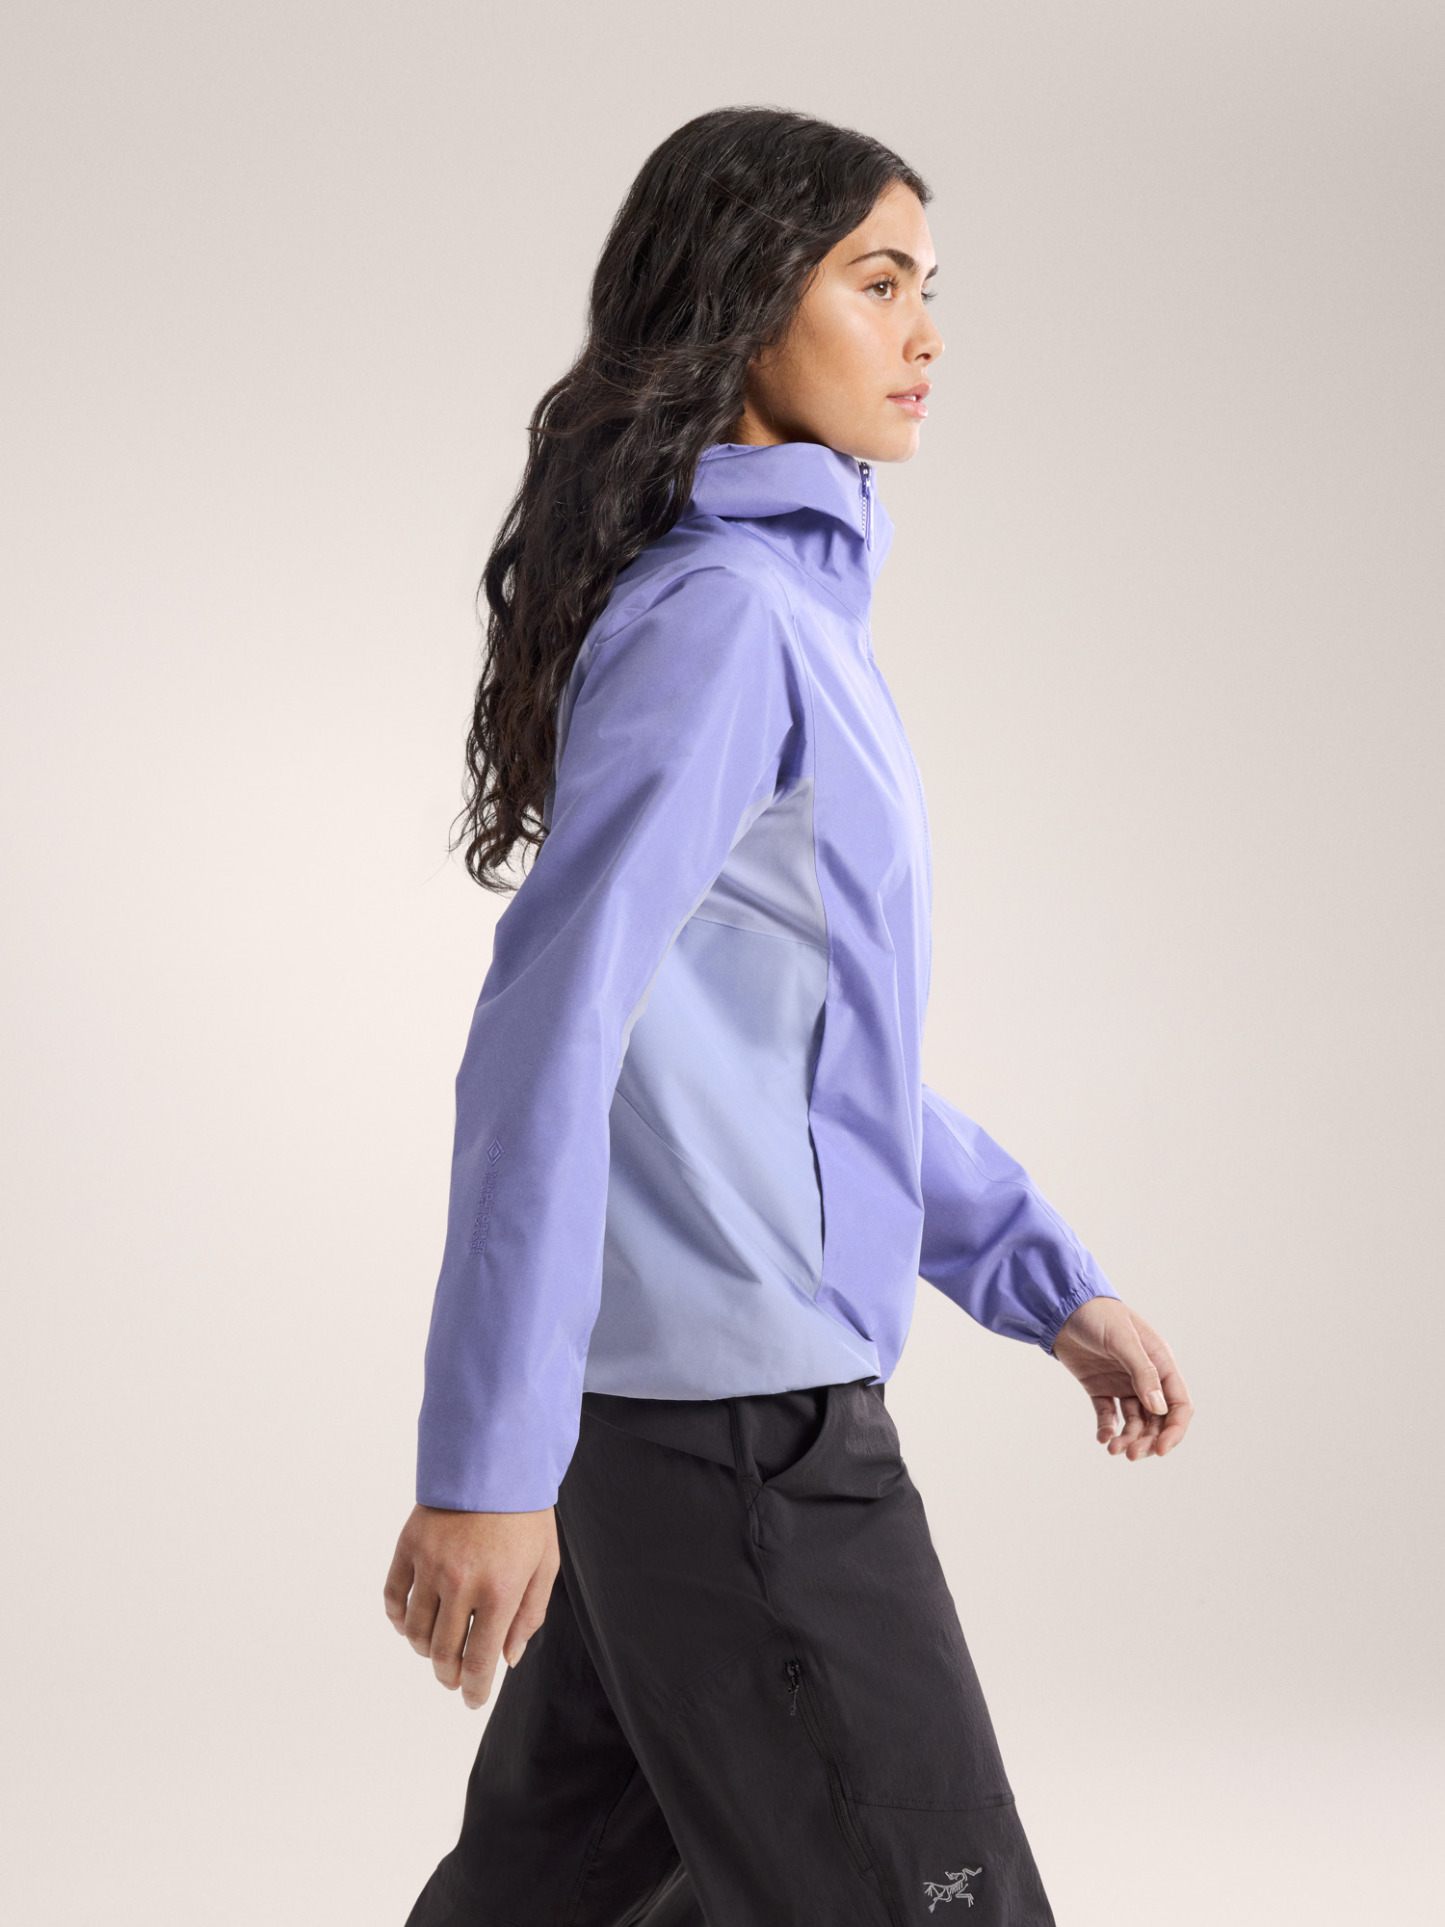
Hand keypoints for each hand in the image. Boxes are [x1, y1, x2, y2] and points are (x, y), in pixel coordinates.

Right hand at [383, 1504, 558, 1708]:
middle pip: (442, 1653)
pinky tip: (408, 1625)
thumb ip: (529, 1616)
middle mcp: (460, 1583)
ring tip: (437, 1651)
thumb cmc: (525, 1514)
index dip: (473, 1689)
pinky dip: (398, 1619)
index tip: (472, 1700)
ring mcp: (430, 1565)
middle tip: (455, 1680)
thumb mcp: (544, 1564)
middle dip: (449, 1675)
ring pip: (415, 1631)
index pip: (478, 1661)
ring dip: (424, 1651)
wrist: (495, 1460)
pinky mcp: (409, 1547)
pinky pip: (394, 1596)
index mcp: (499, 1591)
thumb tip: (508, 1659)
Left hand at [1051, 1296, 1192, 1460]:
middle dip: (1148, 1440)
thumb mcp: (1123, 1340)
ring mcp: (1122, 1382)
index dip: (1174, 1430)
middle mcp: (1145, 1377)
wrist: (1062, 1305)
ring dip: (1128, 1438)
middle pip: (1157, 1419)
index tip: (1161, 1450)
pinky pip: (1108, 1414)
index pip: (1178, 1405)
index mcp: (1160, 1363)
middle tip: (1131, 1455)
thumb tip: (1159, 1409)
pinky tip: (1102, 1438)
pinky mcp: (1099, 1386)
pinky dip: (1107, 1428)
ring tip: (1113, 1449)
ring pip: (1134, 1421)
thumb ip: (1142, 1372)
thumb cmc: (1099, 1315)